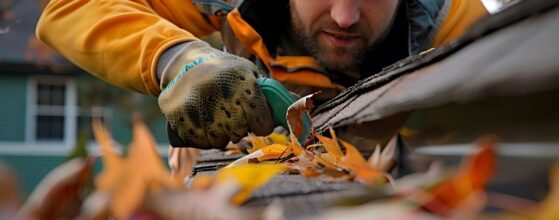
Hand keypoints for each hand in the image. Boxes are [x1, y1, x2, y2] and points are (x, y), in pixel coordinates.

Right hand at [158, 41, 272, 148]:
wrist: (186, 63)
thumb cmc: (226, 72)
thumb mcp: (249, 73)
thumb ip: (273, 93)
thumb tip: (299, 110)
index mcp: (241, 80)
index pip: (261, 121)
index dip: (261, 124)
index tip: (258, 121)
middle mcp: (218, 91)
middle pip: (240, 132)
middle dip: (240, 128)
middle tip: (233, 115)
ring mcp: (196, 104)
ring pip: (219, 140)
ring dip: (221, 134)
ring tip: (216, 116)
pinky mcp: (178, 115)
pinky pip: (199, 141)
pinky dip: (203, 137)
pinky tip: (202, 121)